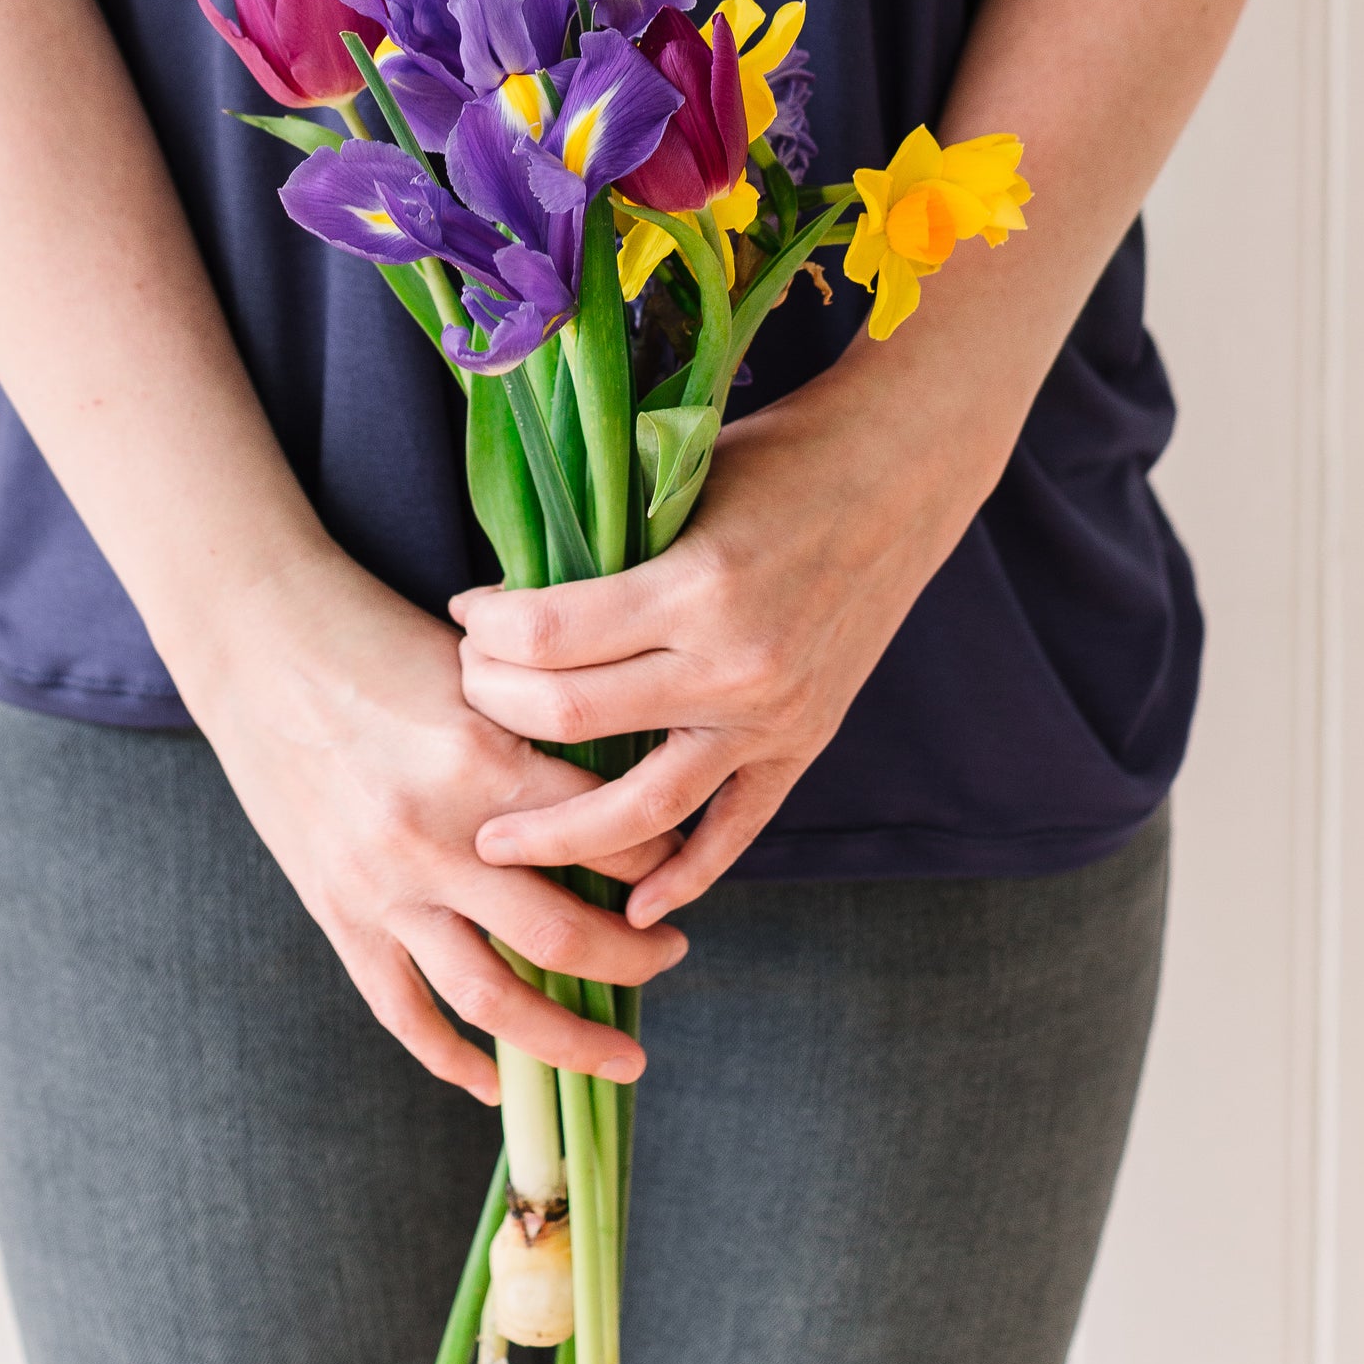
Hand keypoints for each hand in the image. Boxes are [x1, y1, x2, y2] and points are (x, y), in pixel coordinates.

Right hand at [182, 545, 689, 1100]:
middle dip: (637, 956)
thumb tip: (626, 775)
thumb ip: (541, 727)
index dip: (664, 859)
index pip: (609, 836)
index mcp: (486, 761)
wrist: (257, 640)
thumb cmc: (375, 634)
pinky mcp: (336, 913)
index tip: (685, 866)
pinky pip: (402, 1012)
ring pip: (493, 999)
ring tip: (622, 1056)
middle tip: (674, 953)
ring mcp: (382, 887)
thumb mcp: (477, 667)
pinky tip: (494, 1085)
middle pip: (565, 934)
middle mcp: (438, 838)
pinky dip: (451, 1059)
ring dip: (569, 1038)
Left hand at [450, 367, 1006, 923]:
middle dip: (497, 706)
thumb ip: (609, 548)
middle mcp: (733, 664)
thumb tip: (510, 605)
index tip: (464, 613)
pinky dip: (684, 873)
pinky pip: (735, 829)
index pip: (548, 636)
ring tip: (497, 843)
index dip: (486, 628)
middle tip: (467, 688)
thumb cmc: (780, 458)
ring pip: (643, 806)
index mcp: (695, 585)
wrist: (900, 473)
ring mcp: (773, 715)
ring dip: (561, 831)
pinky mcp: (805, 741)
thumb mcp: (682, 480)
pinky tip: (635, 906)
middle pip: (573, 718)